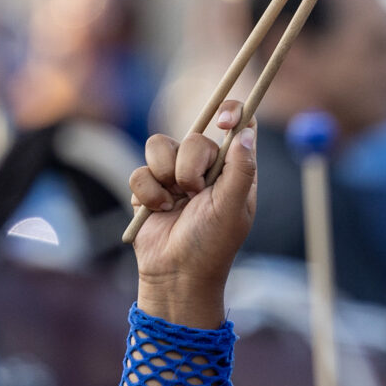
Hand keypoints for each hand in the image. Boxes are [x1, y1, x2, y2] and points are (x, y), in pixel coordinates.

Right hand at [130, 103, 258, 326]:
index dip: (231, 111)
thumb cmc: (212, 245)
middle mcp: (205, 167)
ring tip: (174, 205)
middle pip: (194, 135)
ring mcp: (174, 175)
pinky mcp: (149, 186)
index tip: (224, 120)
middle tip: (195, 193)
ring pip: (159, 145)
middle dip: (191, 165)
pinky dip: (147, 193)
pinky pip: (140, 170)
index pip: (238, 124)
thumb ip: (242, 169)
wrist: (176, 274)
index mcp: (233, 169)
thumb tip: (245, 132)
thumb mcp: (234, 208)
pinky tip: (157, 212)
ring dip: (165, 177)